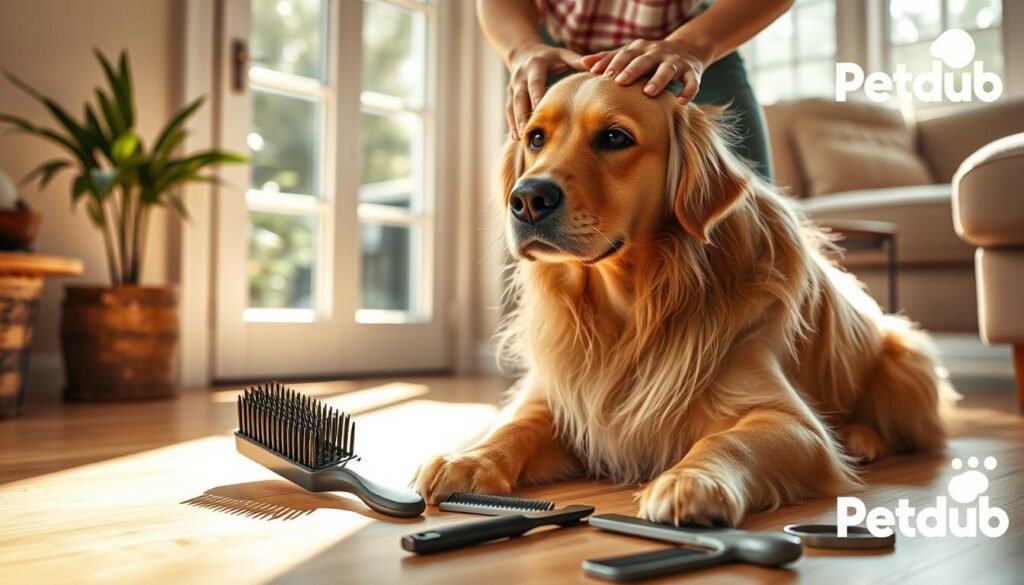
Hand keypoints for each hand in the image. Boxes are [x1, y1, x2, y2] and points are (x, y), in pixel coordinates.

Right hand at [506, 43, 581, 139]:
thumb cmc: (549, 57)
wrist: (523, 53)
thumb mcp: (561, 54)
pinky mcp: (508, 94)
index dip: (536, 94)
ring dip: (515, 122)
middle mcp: (520, 76)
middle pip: (519, 96)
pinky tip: (516, 136)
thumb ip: (575, 60)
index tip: (539, 108)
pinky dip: (511, 123)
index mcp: (534, 65)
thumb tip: (592, 65)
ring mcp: (512, 85)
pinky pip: (508, 110)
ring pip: (511, 105)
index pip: (535, 82)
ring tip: (520, 137)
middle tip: (526, 130)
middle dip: (521, 114)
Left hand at [580, 38, 709, 102]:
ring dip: (658, 80)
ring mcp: (675, 62)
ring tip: (648, 92)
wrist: (688, 48)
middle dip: (632, 70)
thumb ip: (608, 58)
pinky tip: (681, 101)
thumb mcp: (631, 53)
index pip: (625, 54)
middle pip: (644, 60)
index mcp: (641, 49)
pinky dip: (688, 90)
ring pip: (667, 70)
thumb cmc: (651, 56)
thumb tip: (583, 63)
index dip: (614, 63)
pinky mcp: (692, 72)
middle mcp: (658, 53)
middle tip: (621, 81)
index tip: (601, 75)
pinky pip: (691, 81)